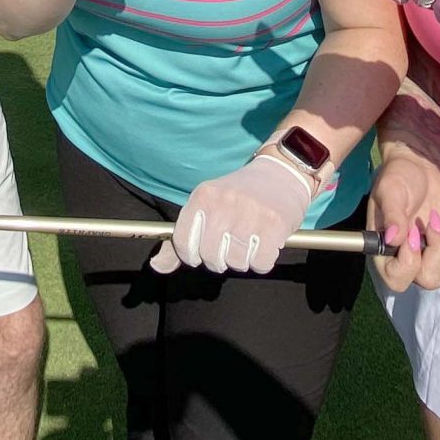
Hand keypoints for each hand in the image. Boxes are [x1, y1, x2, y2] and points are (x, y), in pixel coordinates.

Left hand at [149, 147, 320, 274]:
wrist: (282, 173)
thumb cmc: (239, 196)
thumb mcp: (206, 206)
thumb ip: (180, 239)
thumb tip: (156, 266)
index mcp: (203, 196)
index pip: (182, 242)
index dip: (191, 255)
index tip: (201, 253)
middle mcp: (224, 202)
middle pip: (211, 257)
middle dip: (220, 260)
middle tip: (231, 245)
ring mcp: (250, 213)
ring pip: (236, 263)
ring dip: (244, 260)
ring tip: (250, 241)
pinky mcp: (274, 224)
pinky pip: (261, 264)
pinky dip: (263, 261)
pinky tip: (265, 244)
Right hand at [368, 141, 439, 291]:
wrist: (419, 170)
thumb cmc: (398, 179)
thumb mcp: (390, 191)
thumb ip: (392, 214)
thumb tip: (393, 238)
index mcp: (386, 253)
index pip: (397, 279)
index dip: (410, 262)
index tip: (414, 232)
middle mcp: (409, 264)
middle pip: (429, 279)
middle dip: (439, 250)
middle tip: (435, 218)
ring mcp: (433, 261)